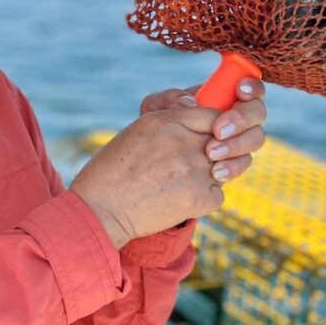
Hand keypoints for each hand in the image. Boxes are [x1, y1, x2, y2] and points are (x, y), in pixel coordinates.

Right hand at [69, 79, 266, 249]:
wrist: (101, 209)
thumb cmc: (112, 170)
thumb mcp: (139, 132)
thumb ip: (172, 125)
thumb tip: (200, 124)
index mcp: (167, 121)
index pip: (213, 115)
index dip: (214, 127)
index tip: (209, 136)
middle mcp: (185, 142)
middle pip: (224, 141)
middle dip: (216, 152)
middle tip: (195, 164)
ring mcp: (195, 170)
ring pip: (224, 168)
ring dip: (211, 175)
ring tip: (184, 183)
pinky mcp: (200, 198)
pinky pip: (218, 194)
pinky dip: (204, 199)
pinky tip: (181, 199)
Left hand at [139, 79, 265, 186]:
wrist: (151, 161)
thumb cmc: (157, 126)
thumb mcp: (156, 108)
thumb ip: (170, 99)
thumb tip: (191, 103)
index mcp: (223, 96)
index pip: (249, 86)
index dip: (252, 87)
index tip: (240, 91)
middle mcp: (237, 117)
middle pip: (257, 112)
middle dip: (241, 119)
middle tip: (218, 130)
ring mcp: (238, 141)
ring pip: (255, 139)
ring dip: (236, 145)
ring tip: (210, 154)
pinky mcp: (233, 163)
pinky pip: (243, 163)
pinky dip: (232, 168)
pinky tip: (215, 173)